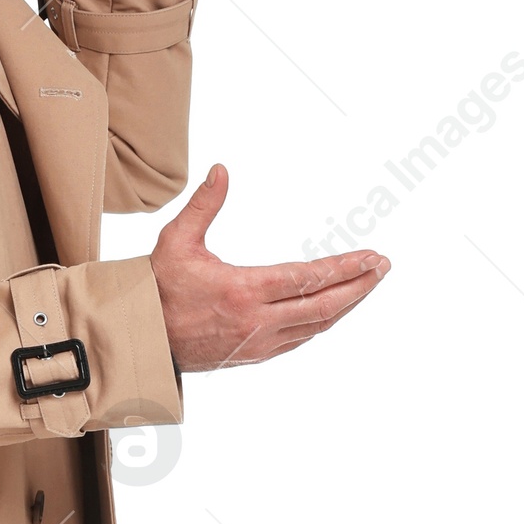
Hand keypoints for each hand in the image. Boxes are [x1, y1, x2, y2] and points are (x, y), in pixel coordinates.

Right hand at [150, 166, 389, 369]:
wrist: (141, 339)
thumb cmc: (157, 288)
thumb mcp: (176, 241)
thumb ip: (204, 206)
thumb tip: (221, 170)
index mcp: (243, 290)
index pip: (308, 278)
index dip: (344, 268)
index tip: (371, 256)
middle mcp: (256, 321)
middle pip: (323, 306)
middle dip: (358, 286)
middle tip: (383, 268)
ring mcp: (258, 342)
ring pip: (316, 326)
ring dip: (346, 305)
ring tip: (367, 285)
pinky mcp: (254, 354)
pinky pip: (300, 338)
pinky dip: (322, 322)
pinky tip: (334, 309)